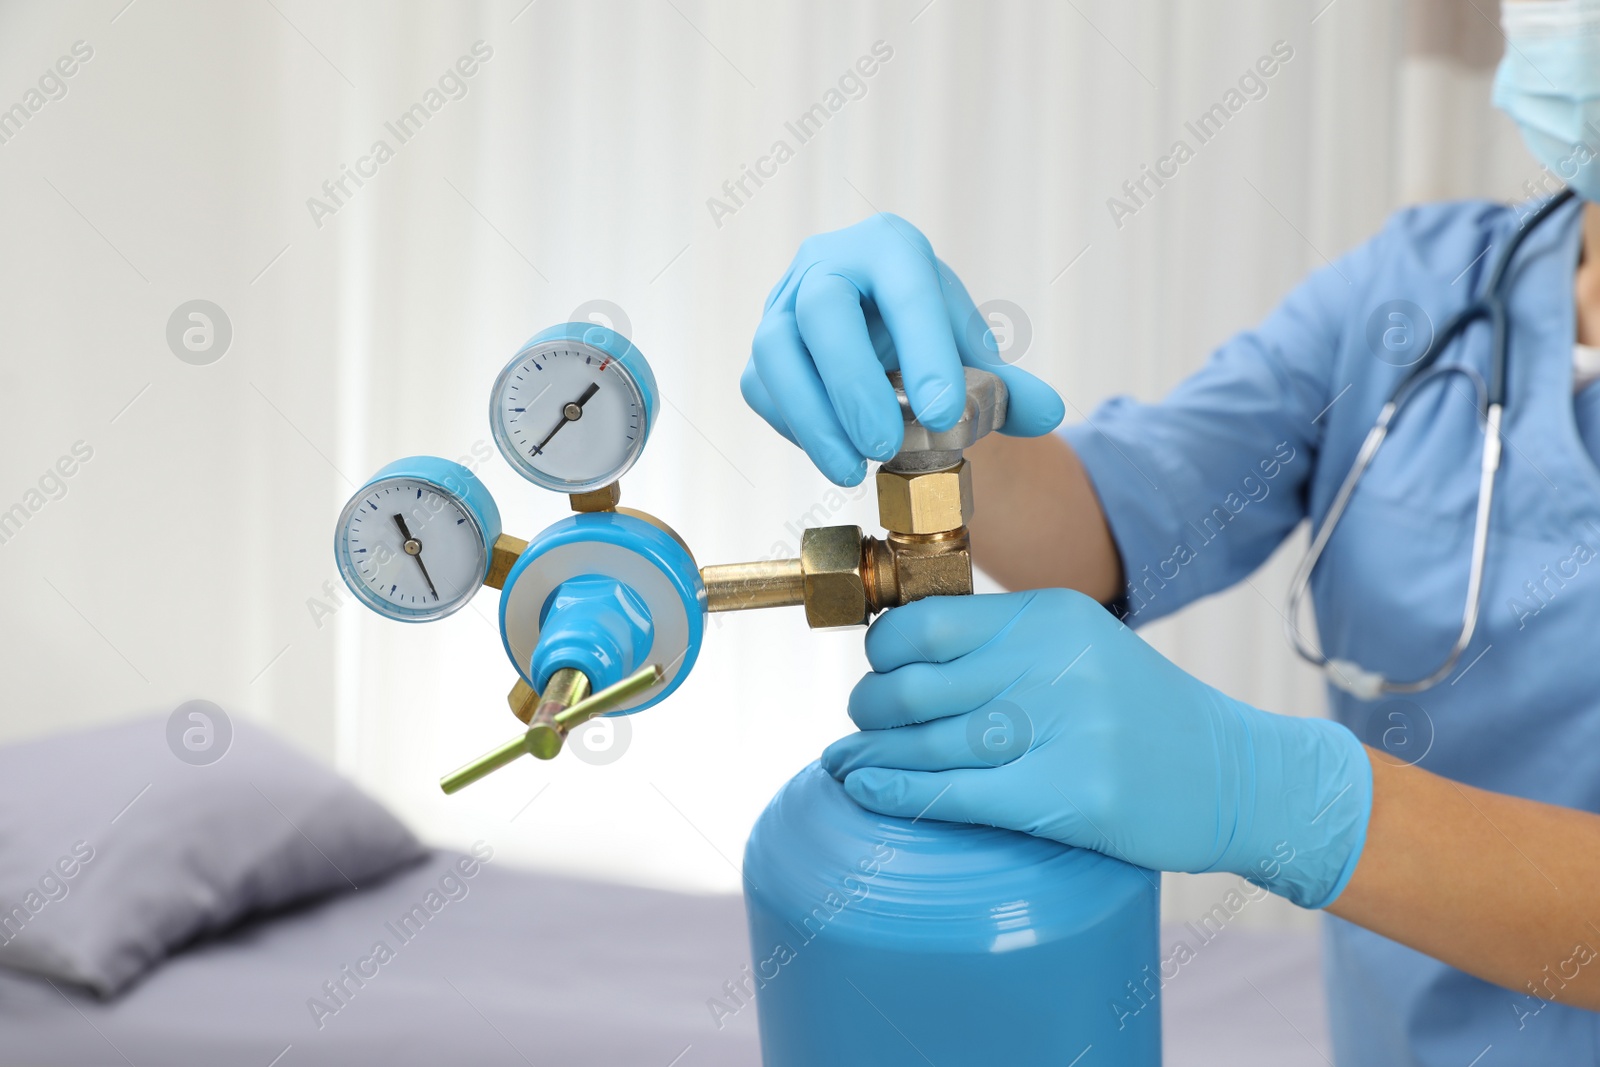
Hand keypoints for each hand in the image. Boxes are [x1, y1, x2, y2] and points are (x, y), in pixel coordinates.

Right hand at [741, 213, 1065, 485]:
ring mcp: (783, 304)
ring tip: (852, 469)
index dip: (924, 349)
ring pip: (776, 350)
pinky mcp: (761, 351)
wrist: (879, 344)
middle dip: (853, 384)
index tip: (944, 412)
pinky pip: (762, 387)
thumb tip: (1049, 411)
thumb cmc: (926, 344)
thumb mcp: (973, 359)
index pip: (905, 287)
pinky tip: (833, 454)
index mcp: (890, 249)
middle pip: (823, 310)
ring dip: (812, 417)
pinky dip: (794, 427)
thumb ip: (1011, 388)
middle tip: (884, 446)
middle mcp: (827, 263)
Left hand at [821, 590, 1373, 908]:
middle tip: (861, 728)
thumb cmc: (1142, 714)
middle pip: (913, 686)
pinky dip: (898, 794)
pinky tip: (867, 792)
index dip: (880, 653)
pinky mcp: (1074, 795)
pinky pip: (958, 794)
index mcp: (1050, 617)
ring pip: (927, 743)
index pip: (924, 624)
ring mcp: (1066, 730)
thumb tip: (896, 657)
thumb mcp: (1079, 649)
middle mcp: (1054, 665)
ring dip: (869, 758)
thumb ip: (1002, 645)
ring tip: (847, 766)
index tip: (875, 673)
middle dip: (867, 710)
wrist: (1240, 775)